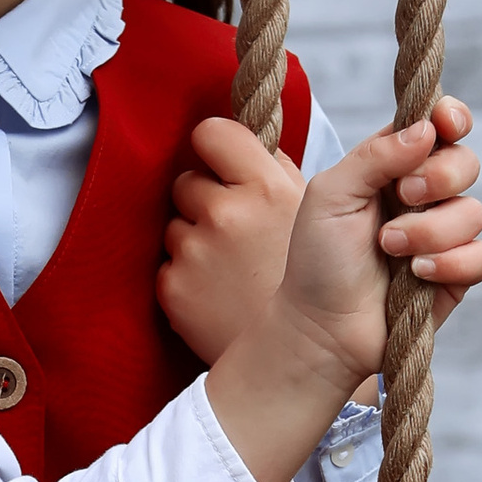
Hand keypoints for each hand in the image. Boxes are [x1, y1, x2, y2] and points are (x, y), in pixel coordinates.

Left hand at [153, 117, 301, 368]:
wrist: (309, 349)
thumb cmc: (315, 276)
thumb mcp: (310, 210)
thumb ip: (276, 171)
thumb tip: (252, 143)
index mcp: (263, 186)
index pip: (210, 133)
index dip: (213, 147)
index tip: (220, 162)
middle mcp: (224, 214)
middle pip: (185, 181)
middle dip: (203, 200)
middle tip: (234, 229)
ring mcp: (194, 252)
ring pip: (174, 225)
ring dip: (194, 239)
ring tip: (231, 267)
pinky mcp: (174, 289)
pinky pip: (166, 266)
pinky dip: (186, 276)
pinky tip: (219, 293)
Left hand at [168, 98, 481, 481]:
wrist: (321, 330)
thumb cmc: (316, 262)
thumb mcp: (331, 196)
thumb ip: (374, 156)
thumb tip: (427, 128)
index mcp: (391, 167)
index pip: (437, 127)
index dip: (451, 117)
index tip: (446, 122)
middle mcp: (422, 197)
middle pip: (465, 161)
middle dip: (438, 177)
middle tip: (404, 197)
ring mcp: (442, 236)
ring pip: (473, 211)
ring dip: (431, 230)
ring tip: (390, 250)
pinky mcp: (456, 275)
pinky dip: (452, 263)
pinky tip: (418, 276)